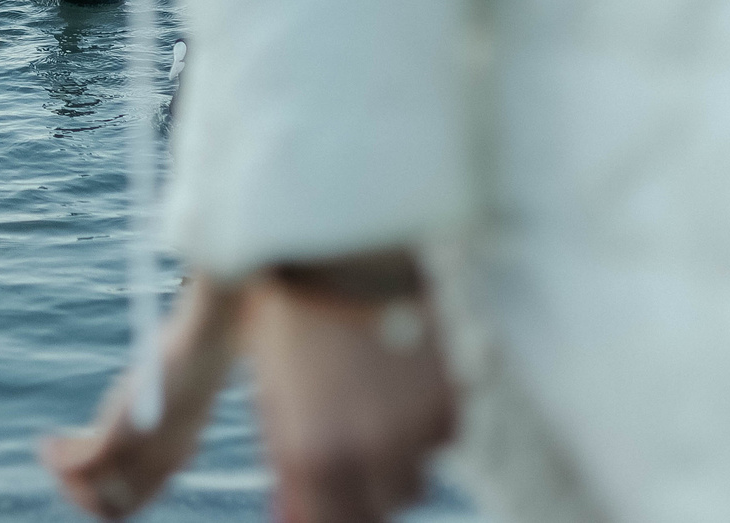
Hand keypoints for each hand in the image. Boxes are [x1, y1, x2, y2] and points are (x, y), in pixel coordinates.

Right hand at [38, 274, 243, 518]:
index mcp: (172, 464)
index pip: (132, 503)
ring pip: (91, 491)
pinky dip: (58, 459)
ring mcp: (137, 455)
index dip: (103, 498)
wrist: (204, 348)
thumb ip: (157, 416)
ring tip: (48, 449)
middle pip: (110, 508)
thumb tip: (140, 410)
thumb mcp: (174, 400)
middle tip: (58, 468)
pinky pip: (80, 464)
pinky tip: (48, 442)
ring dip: (62, 477)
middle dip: (77, 495)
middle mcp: (156, 470)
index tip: (86, 475)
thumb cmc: (192, 363)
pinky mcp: (118, 435)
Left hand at [244, 270, 455, 522]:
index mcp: (314, 454)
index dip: (318, 516)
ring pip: (411, 479)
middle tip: (341, 449)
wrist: (348, 234)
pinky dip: (421, 422)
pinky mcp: (453, 402)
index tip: (313, 505)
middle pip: (375, 510)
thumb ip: (290, 453)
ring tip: (367, 401)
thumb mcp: (275, 386)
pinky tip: (396, 376)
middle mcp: (371, 454)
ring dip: (392, 460)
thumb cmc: (293, 305)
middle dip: (357, 492)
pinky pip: (440, 438)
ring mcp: (418, 430)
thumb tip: (295, 507)